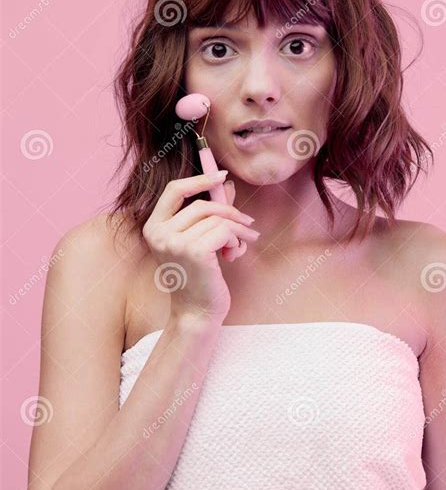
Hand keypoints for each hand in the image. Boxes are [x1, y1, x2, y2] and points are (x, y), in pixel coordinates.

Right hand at [142, 172, 259, 323]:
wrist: (196, 314)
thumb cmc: (198, 279)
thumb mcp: (200, 241)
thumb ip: (210, 214)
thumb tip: (226, 184)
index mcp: (153, 228)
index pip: (174, 190)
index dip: (199, 179)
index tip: (221, 175)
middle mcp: (158, 233)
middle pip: (202, 205)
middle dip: (230, 213)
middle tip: (248, 225)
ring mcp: (174, 242)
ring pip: (218, 219)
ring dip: (236, 232)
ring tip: (239, 247)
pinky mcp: (194, 251)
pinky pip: (225, 230)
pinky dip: (236, 241)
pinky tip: (233, 256)